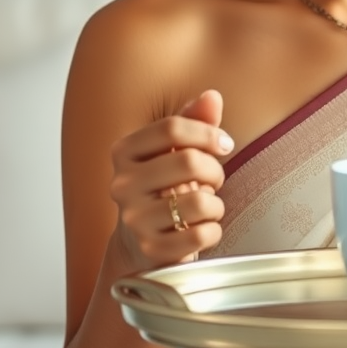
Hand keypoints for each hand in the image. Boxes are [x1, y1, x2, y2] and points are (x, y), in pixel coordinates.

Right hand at [109, 89, 233, 269]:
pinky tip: (203, 228)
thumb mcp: (174, 150)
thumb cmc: (163, 186)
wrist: (140, 242)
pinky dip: (213, 230)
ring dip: (216, 204)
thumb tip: (212, 96)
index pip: (172, 128)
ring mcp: (134, 220)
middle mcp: (122, 184)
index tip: (224, 144)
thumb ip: (194, 120)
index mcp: (124, 151)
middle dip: (215, 170)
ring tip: (206, 206)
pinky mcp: (151, 251)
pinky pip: (201, 235)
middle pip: (189, 161)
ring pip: (199, 202)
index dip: (208, 133)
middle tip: (215, 178)